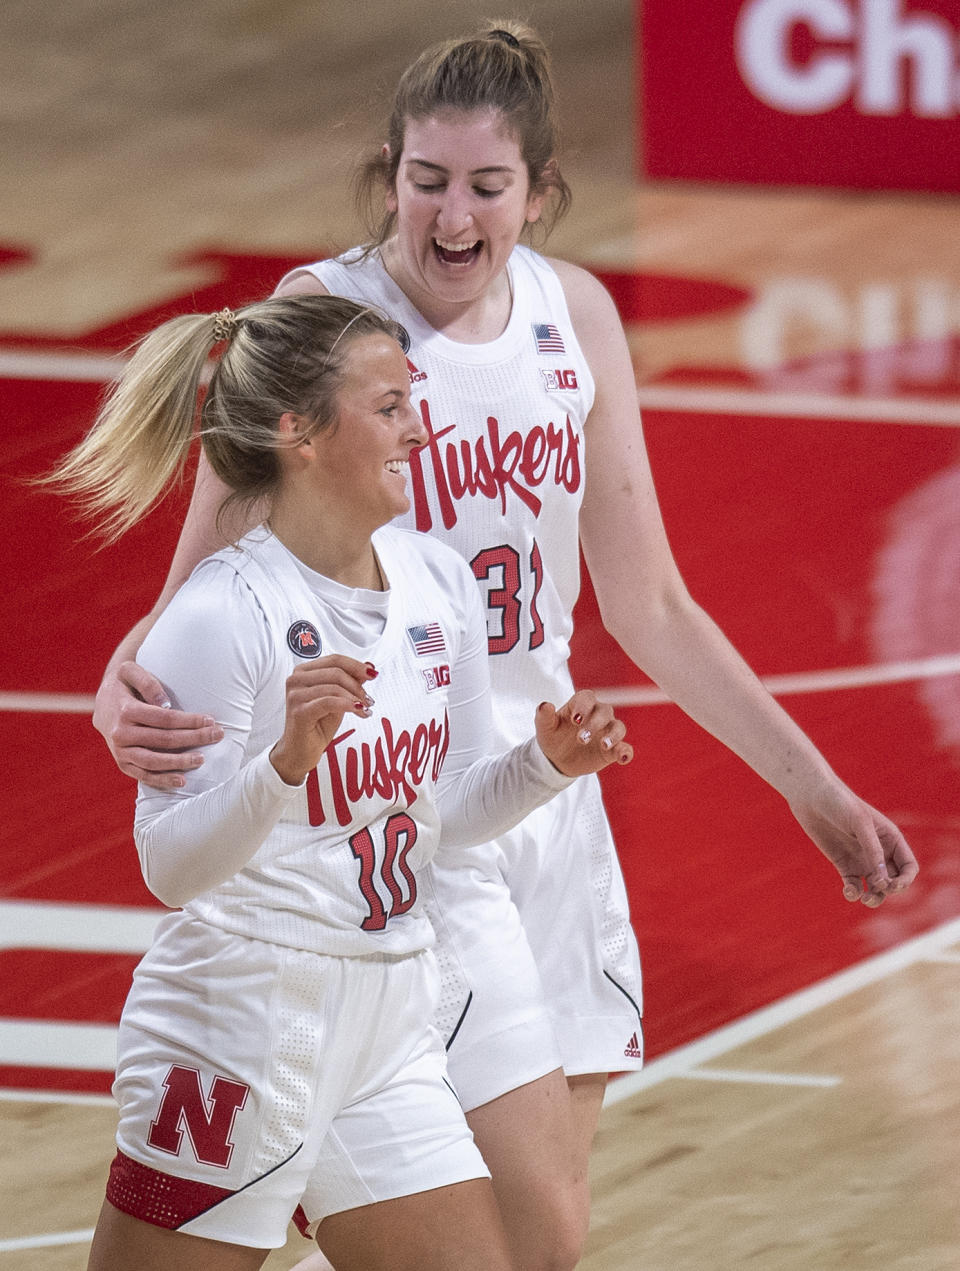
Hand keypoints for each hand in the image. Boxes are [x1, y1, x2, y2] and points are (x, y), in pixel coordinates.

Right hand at [93, 661, 224, 789]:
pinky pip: (142, 775)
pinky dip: (162, 780)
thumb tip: (166, 703)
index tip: (210, 720)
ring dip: (179, 763)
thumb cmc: (124, 683)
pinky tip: (182, 781)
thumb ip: (147, 682)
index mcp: (125, 710)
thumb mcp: (130, 671)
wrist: (102, 703)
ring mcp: (120, 751)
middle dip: (193, 738)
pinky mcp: (122, 763)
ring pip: (152, 762)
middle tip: (217, 735)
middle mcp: (121, 733)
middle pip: (163, 739)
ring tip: (201, 760)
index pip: (165, 718)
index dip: (189, 721)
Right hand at [269, 657, 377, 784]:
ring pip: (334, 687)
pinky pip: (329, 702)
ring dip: (355, 697)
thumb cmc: (316, 725)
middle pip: (336, 671)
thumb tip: (369, 667)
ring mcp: (296, 695)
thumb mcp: (338, 699)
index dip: (356, 665)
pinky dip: (347, 705)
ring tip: (365, 709)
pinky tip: (358, 711)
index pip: (334, 660)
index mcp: (303, 672)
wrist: (300, 752)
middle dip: (357, 685)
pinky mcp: (299, 711)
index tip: (373, 674)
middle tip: (369, 699)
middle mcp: (296, 680)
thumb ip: (349, 682)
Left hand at [534, 690, 632, 776]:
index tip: (575, 720)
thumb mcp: (545, 728)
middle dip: (594, 724)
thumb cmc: (553, 737)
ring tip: (604, 745)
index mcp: (580, 705)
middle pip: (604, 712)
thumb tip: (545, 705)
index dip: (583, 706)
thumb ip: (544, 716)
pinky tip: (623, 757)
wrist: (557, 759)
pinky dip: (626, 751)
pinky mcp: (612, 749)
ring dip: (613, 735)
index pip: (587, 698)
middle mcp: (597, 715)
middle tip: (581, 739)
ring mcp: (607, 732)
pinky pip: (624, 748)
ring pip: (618, 727)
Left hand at [789, 781, 918, 906]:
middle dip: (888, 890)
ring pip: (875, 888)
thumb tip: (882, 879)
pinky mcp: (843, 864)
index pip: (908, 867)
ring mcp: (861, 859)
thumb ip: (872, 849)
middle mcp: (879, 852)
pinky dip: (854, 893)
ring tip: (864, 898)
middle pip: (893, 881)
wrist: (812, 797)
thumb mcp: (860, 823)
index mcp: (891, 839)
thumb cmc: (840, 803)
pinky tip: (849, 891)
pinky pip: (854, 885)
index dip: (905, 880)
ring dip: (873, 898)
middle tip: (876, 887)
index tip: (892, 885)